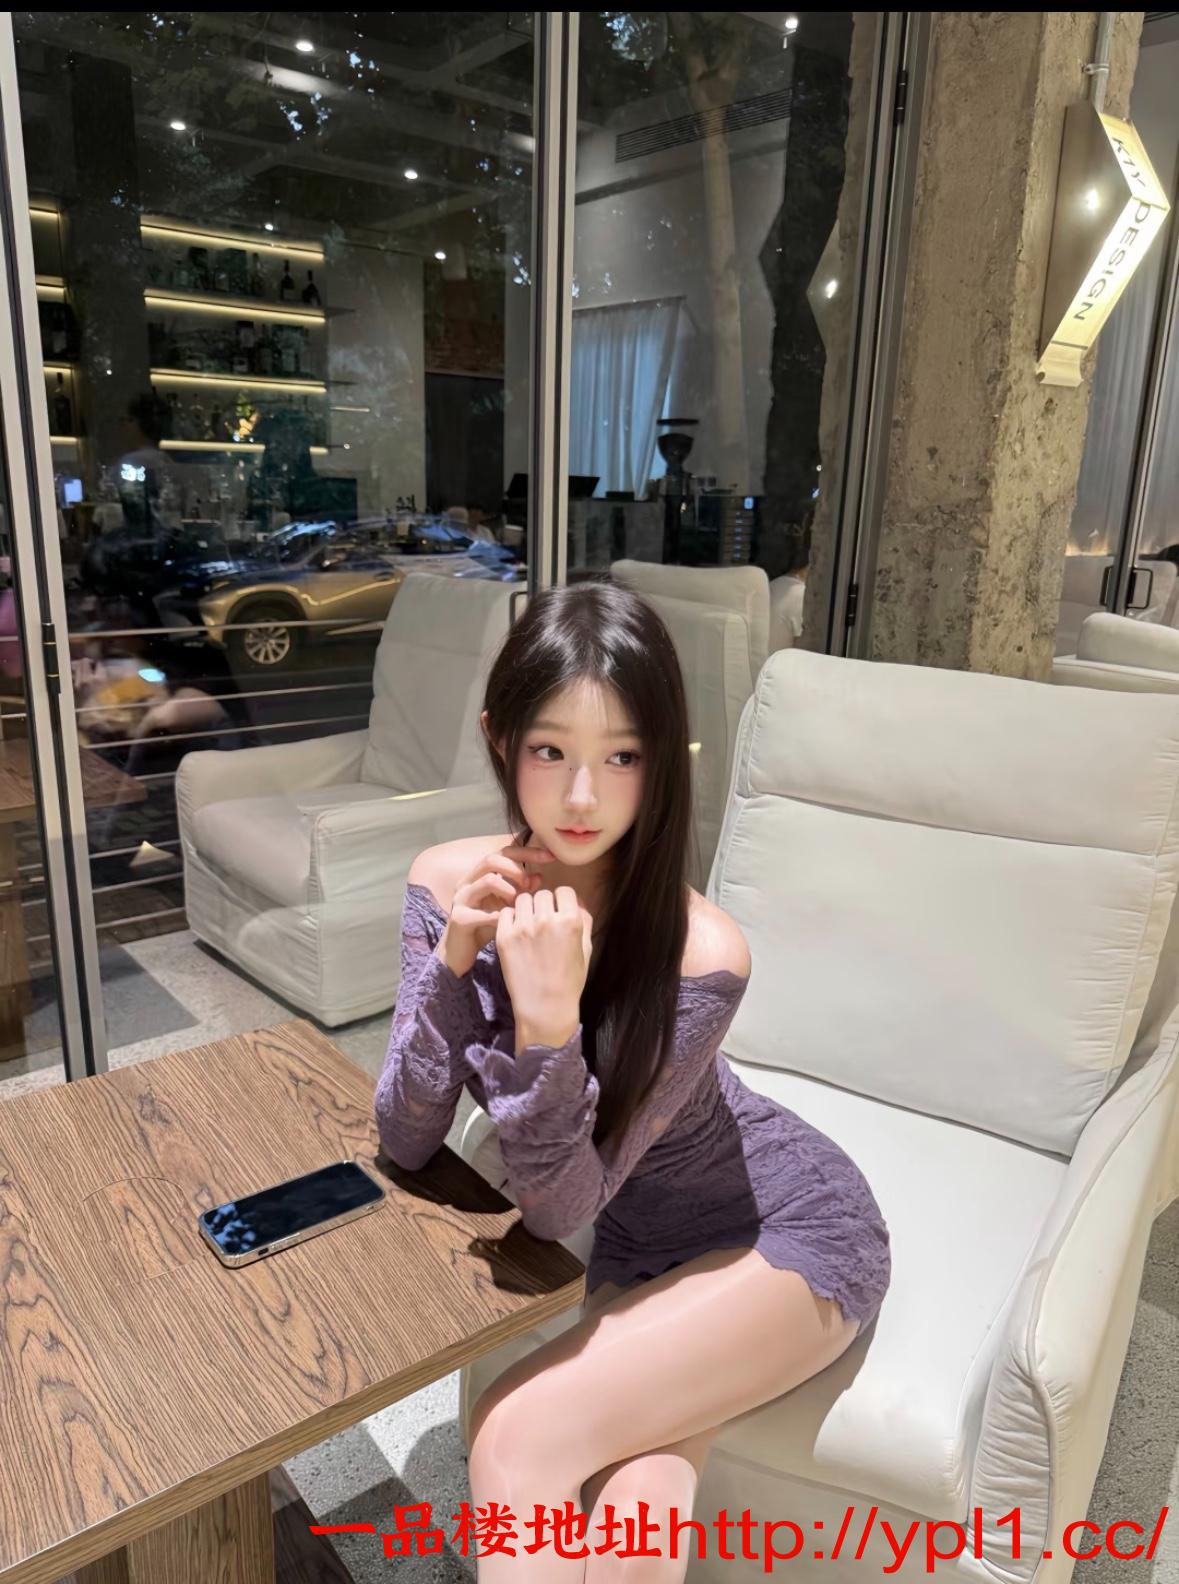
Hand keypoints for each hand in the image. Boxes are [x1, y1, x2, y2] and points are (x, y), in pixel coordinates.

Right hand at [439, 841, 558, 975]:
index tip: (550, 856)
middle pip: (492, 859)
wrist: (459, 953)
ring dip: (509, 889)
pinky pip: (482, 912)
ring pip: (487, 880)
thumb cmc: (485, 926)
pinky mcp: (459, 918)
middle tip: (528, 884)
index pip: (504, 852)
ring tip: (518, 904)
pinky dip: (500, 916)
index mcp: (479, 875)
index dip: (527, 852)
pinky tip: (510, 922)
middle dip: (516, 868)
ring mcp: (461, 899)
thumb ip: (521, 890)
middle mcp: (468, 881)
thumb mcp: (506, 906)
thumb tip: (539, 876)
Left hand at [495, 887, 592, 1049]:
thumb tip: (577, 901)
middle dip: (545, 904)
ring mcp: (523, 927)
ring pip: (523, 899)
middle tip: (544, 921)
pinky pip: (505, 913)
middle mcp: (546, 920)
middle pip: (543, 894)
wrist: (545, 1007)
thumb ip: (584, 920)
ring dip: (527, 908)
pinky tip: (517, 931)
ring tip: (529, 925)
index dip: (563, 900)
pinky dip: (511, 918)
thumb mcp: (586, 949)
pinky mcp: (504, 937)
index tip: (560, 911)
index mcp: (570, 921)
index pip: (564, 891)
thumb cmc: (569, 980)